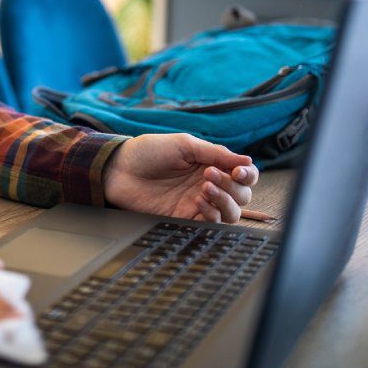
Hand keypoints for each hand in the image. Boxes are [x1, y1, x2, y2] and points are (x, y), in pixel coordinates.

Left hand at [102, 134, 258, 222]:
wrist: (119, 169)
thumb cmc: (148, 151)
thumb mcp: (184, 145)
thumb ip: (215, 153)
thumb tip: (247, 160)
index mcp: (211, 164)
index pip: (244, 174)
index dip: (248, 174)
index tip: (239, 171)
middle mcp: (209, 184)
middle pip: (243, 195)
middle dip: (234, 186)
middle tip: (210, 175)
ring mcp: (199, 202)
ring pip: (232, 212)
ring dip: (225, 200)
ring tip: (205, 187)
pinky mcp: (186, 217)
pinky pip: (211, 222)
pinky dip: (211, 211)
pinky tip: (198, 199)